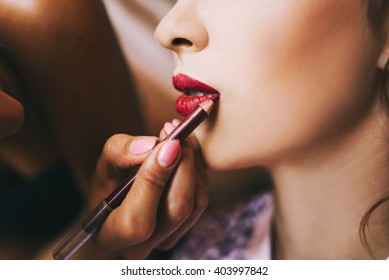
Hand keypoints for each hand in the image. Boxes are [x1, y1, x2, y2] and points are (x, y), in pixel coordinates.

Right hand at [87, 122, 208, 258]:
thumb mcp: (105, 164)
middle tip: (178, 133)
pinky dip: (197, 171)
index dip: (155, 181)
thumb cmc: (107, 184)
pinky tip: (185, 151)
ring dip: (193, 164)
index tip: (168, 144)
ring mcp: (167, 241)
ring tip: (180, 136)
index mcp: (110, 236)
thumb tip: (152, 144)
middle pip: (177, 209)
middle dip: (183, 165)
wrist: (118, 204)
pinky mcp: (186, 229)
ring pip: (197, 203)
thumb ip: (121, 152)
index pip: (138, 219)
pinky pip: (201, 198)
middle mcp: (141, 248)